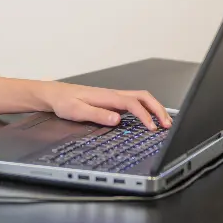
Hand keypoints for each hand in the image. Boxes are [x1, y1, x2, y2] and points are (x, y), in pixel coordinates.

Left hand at [39, 82, 172, 130]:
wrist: (54, 94)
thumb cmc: (64, 102)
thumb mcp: (77, 111)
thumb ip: (97, 115)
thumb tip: (117, 119)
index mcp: (106, 96)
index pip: (132, 104)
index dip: (144, 116)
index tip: (152, 128)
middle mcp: (113, 94)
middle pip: (143, 97)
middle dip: (158, 109)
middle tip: (167, 125)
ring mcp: (113, 97)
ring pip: (141, 98)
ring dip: (155, 108)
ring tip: (164, 122)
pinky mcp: (112, 101)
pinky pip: (134, 102)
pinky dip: (147, 109)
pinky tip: (149, 119)